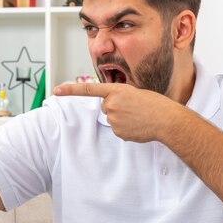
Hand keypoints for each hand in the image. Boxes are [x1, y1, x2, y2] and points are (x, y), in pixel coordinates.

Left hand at [53, 82, 176, 141]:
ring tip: (139, 116)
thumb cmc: (155, 104)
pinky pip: (119, 130)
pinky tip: (139, 125)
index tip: (56, 90)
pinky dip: (127, 128)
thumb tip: (111, 111)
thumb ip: (119, 98)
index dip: (71, 90)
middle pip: (106, 107)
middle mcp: (111, 104)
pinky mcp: (118, 132)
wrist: (166, 119)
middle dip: (117, 107)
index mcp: (116, 90)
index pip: (89, 89)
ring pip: (112, 119)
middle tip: (134, 108)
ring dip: (123, 118)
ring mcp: (114, 119)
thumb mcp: (135, 93)